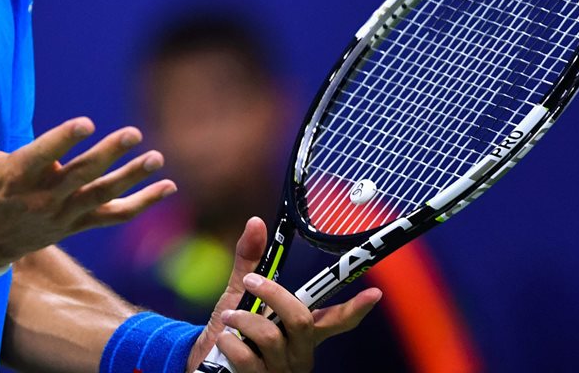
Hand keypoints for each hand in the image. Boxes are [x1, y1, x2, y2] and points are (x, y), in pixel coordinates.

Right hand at [0, 80, 176, 266]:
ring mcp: (64, 213)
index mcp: (17, 174)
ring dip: (132, 177)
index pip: (44, 154)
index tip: (86, 122)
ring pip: (103, 195)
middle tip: (134, 133)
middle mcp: (44, 196)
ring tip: (157, 158)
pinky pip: (114, 215)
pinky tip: (168, 187)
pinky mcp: (77, 224)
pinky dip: (143, 204)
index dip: (64, 140)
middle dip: (109, 154)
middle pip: (82, 174)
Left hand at [186, 217, 381, 372]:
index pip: (336, 320)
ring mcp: (282, 371)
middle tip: (251, 282)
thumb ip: (251, 261)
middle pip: (301, 320)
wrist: (205, 358)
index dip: (355, 308)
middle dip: (274, 294)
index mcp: (302, 331)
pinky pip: (248, 358)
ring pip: (271, 337)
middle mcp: (300, 353)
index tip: (374, 292)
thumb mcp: (240, 292)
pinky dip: (230, 342)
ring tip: (228, 318)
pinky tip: (226, 341)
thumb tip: (256, 222)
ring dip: (242, 320)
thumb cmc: (232, 327)